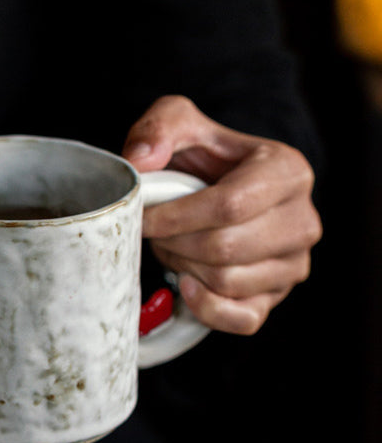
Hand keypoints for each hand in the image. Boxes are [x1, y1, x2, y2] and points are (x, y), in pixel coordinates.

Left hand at [123, 95, 321, 334]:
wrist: (215, 189)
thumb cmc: (199, 157)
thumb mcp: (178, 123)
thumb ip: (158, 129)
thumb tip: (141, 161)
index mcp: (287, 171)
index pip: (229, 205)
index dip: (175, 217)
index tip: (143, 216)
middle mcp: (302, 220)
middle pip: (225, 247)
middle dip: (175, 242)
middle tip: (156, 232)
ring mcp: (293, 263)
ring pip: (227, 282)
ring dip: (184, 267)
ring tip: (174, 245)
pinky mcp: (275, 297)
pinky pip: (241, 319)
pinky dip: (204, 306)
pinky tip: (185, 282)